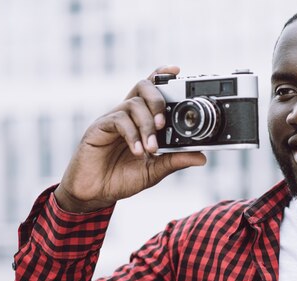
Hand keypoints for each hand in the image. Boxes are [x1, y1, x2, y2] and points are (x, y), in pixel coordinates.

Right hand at [54, 65, 206, 212]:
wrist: (94, 193)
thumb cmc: (121, 179)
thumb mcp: (154, 171)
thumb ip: (175, 161)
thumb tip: (201, 157)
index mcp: (140, 120)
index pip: (151, 90)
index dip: (162, 76)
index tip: (177, 70)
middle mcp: (127, 115)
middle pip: (143, 87)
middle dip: (158, 101)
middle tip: (164, 124)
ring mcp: (112, 119)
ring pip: (133, 104)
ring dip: (147, 126)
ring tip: (152, 149)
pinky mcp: (99, 128)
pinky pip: (118, 120)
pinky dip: (132, 135)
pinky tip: (138, 152)